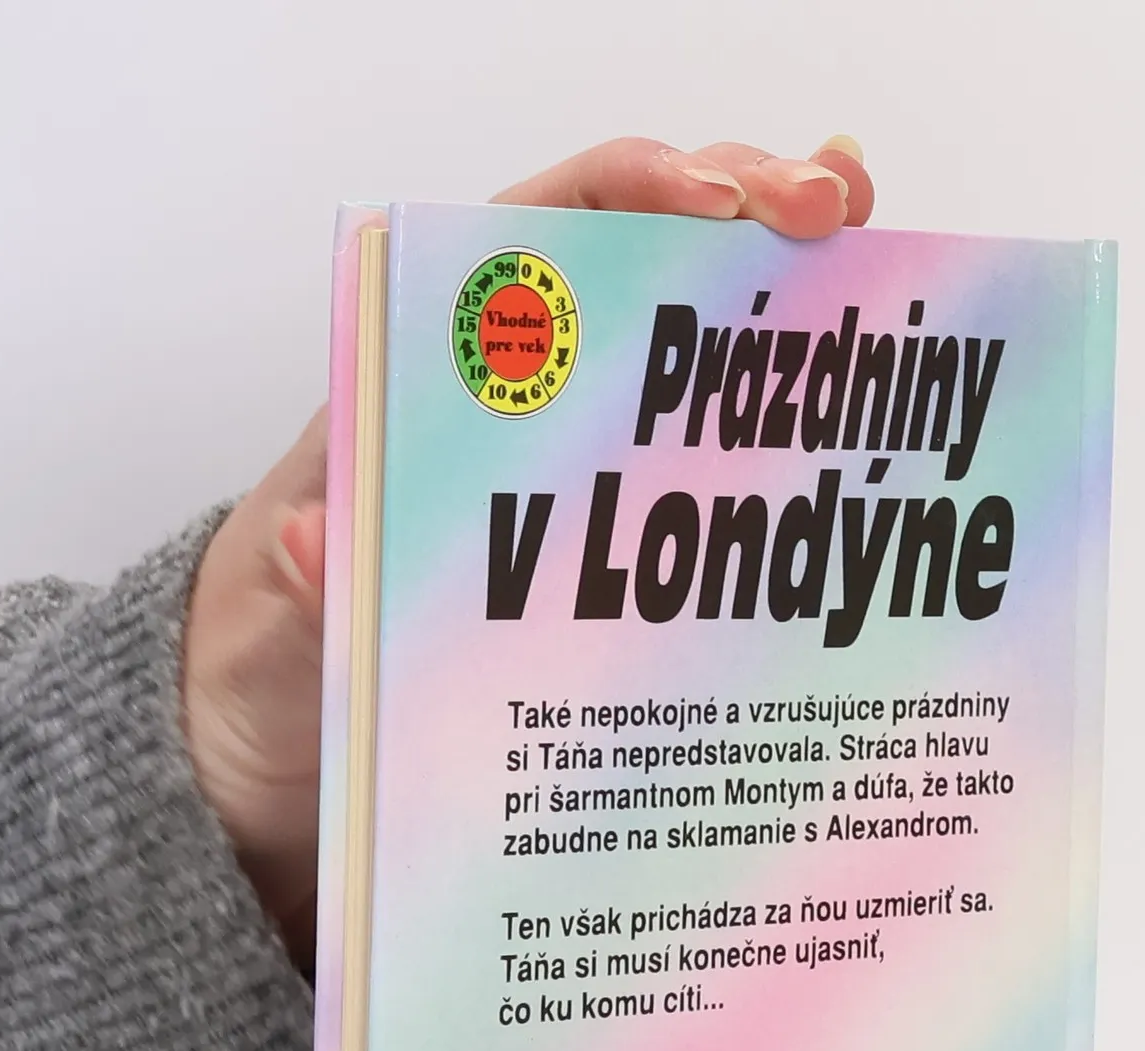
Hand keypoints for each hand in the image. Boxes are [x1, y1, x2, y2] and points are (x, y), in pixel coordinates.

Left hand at [181, 136, 874, 968]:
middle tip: (839, 206)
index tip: (719, 198)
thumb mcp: (276, 644)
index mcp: (416, 393)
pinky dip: (778, 444)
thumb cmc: (267, 673)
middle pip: (634, 267)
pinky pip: (700, 486)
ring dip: (782, 302)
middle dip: (743, 210)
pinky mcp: (606, 561)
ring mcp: (567, 481)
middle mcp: (506, 414)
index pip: (529, 242)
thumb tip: (320, 549)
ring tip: (878, 254)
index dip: (632, 193)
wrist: (275, 763)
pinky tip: (852, 424)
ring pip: (683, 360)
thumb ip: (305, 601)